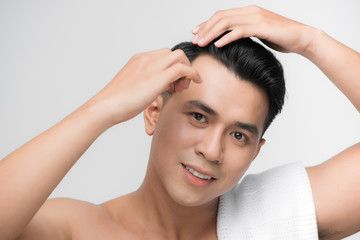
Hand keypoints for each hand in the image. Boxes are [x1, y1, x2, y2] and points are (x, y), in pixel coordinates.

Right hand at [85, 48, 200, 125]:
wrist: (105, 107)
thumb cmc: (116, 102)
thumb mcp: (131, 87)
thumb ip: (144, 83)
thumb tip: (156, 89)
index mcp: (138, 59)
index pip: (163, 55)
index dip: (173, 66)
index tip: (174, 83)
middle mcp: (145, 59)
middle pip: (173, 53)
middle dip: (182, 66)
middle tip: (181, 85)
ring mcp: (152, 66)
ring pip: (180, 57)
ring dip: (187, 69)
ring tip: (182, 88)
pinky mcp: (158, 77)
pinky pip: (183, 68)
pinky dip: (193, 73)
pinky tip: (196, 81)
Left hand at [191, 5, 312, 54]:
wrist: (301, 37)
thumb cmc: (280, 37)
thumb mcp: (258, 32)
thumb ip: (245, 32)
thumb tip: (231, 39)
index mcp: (248, 11)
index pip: (222, 15)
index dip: (207, 24)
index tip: (196, 33)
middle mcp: (250, 11)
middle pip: (220, 17)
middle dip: (205, 29)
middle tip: (194, 40)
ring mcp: (255, 17)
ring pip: (226, 23)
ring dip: (211, 33)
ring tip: (201, 43)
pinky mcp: (261, 27)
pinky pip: (239, 31)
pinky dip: (226, 38)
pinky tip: (217, 45)